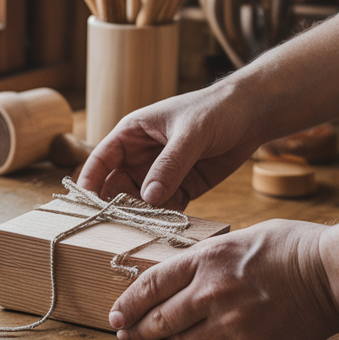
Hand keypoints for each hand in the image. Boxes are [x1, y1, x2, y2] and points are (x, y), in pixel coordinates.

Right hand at [77, 88, 261, 209]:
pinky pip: (166, 208)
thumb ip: (170, 165)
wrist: (252, 114)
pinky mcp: (182, 187)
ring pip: (140, 201)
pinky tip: (168, 227)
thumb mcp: (190, 134)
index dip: (90, 181)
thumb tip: (148, 198)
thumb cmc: (215, 110)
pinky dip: (165, 219)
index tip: (86, 205)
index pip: (101, 160)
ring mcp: (160, 174)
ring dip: (141, 215)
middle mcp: (141, 156)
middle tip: (118, 226)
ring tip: (144, 229)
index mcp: (132, 133)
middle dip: (116, 205)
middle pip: (117, 186)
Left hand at [109, 219, 338, 339]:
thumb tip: (180, 273)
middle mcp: (212, 291)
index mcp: (207, 258)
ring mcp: (231, 322)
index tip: (116, 313)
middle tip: (126, 335)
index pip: (151, 284)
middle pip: (159, 319)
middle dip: (137, 330)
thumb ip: (207, 258)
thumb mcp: (240, 238)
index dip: (127, 302)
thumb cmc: (293, 248)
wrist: (334, 274)